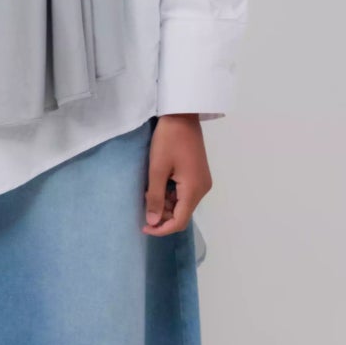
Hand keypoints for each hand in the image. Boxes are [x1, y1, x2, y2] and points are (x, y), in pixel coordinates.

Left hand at [143, 113, 211, 236]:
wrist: (182, 115)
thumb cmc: (168, 140)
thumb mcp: (157, 169)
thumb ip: (155, 198)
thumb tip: (153, 222)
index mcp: (194, 190)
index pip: (179, 221)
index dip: (161, 229)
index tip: (143, 227)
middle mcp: (202, 189)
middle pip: (182, 214)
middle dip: (162, 214)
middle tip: (144, 201)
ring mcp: (202, 181)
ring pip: (182, 203)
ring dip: (165, 203)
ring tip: (149, 190)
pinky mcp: (198, 174)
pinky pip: (184, 193)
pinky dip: (170, 194)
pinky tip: (159, 183)